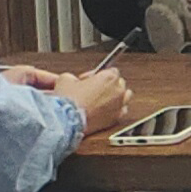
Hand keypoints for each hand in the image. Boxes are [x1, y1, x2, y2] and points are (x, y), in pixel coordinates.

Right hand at [19, 65, 138, 137]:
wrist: (67, 120)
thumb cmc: (68, 101)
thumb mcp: (65, 80)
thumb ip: (73, 77)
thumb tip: (72, 79)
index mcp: (109, 77)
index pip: (111, 70)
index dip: (98, 75)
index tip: (89, 79)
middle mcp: (118, 90)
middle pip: (119, 82)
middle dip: (107, 85)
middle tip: (93, 89)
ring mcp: (119, 104)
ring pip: (125, 96)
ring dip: (115, 96)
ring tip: (101, 99)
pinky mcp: (116, 118)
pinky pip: (122, 110)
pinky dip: (115, 109)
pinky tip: (105, 110)